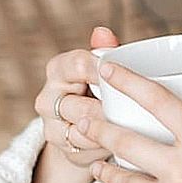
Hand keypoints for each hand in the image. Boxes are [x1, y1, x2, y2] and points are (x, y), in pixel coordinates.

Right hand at [32, 26, 119, 169]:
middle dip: (109, 110)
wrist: (81, 125)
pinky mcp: (59, 148)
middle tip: (135, 111)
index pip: (79, 65)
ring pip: (83, 130)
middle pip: (81, 104)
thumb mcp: (103, 69)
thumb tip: (103, 32)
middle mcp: (47, 97)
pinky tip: (119, 142)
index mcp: (58, 68)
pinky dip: (104, 147)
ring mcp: (49, 125)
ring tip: (130, 128)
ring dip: (108, 131)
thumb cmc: (98, 89)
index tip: (126, 77)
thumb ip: (104, 51)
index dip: (105, 72)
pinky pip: (85, 150)